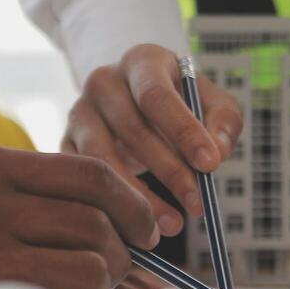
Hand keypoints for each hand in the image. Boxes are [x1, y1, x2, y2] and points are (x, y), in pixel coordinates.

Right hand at [63, 44, 243, 237]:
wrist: (141, 102)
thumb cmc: (184, 103)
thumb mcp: (213, 103)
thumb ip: (223, 123)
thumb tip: (215, 152)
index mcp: (141, 61)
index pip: (157, 95)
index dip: (184, 131)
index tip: (211, 165)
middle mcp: (103, 81)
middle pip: (132, 129)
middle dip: (170, 171)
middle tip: (197, 205)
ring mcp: (79, 112)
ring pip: (102, 158)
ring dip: (139, 196)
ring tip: (171, 226)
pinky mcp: (66, 144)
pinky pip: (84, 178)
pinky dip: (112, 206)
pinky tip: (139, 227)